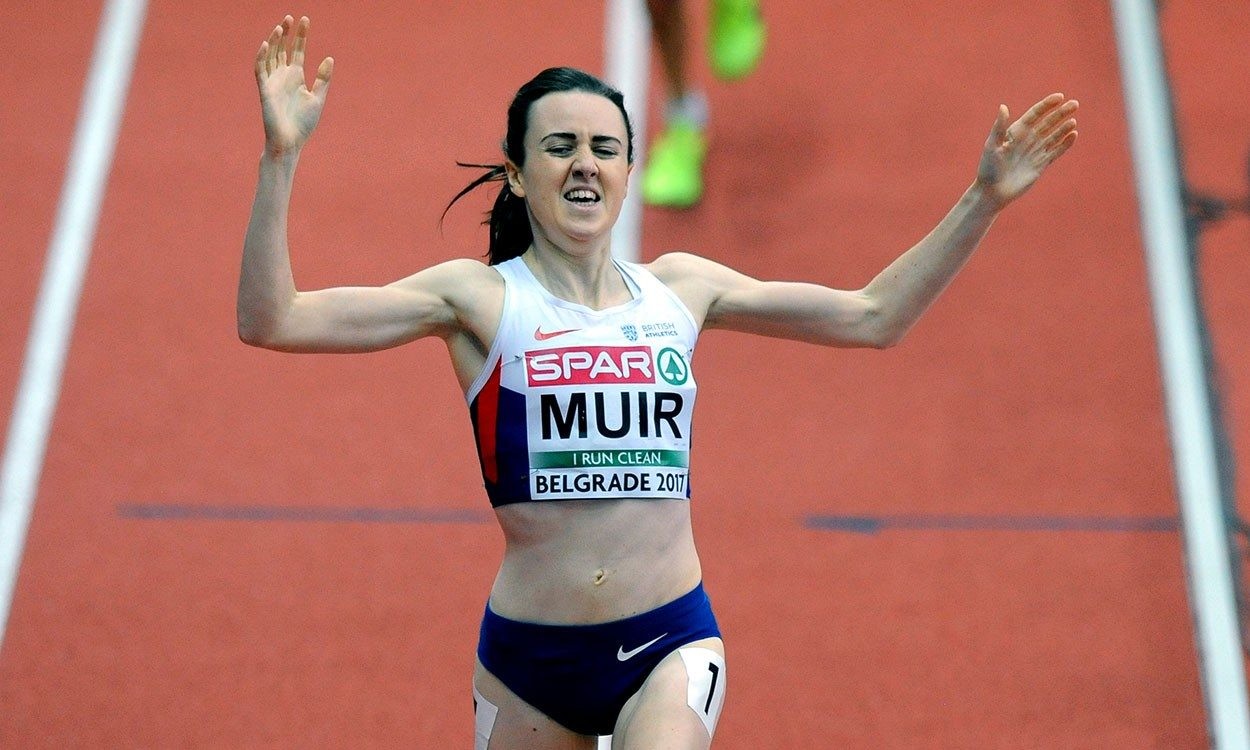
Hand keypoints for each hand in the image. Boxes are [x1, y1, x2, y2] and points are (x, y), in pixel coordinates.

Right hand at [254, 15, 332, 154]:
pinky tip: (267, 44)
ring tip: (280, 27)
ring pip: (271, 55)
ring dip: (274, 41)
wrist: (290, 141)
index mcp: (296, 77)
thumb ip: (323, 79)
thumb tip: (330, 58)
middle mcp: (283, 76)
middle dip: (286, 33)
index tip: (305, 20)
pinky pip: (260, 70)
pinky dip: (262, 57)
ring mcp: (273, 82)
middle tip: (290, 18)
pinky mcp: (265, 90)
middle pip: (283, 49)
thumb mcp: (318, 98)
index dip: (301, 36)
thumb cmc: (303, 124)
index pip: (297, 50)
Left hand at [976, 93, 1077, 207]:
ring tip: (1073, 121)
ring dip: (1064, 127)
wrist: (993, 191)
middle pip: (1048, 122)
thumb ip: (999, 127)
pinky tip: (1074, 134)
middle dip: (1061, 113)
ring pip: (1054, 136)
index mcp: (1016, 131)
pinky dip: (1065, 143)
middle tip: (1075, 104)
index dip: (1047, 105)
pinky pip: (1056, 151)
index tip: (1060, 97)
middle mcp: (1028, 139)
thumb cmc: (988, 168)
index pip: (1035, 114)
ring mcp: (1035, 151)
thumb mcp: (992, 145)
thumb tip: (1003, 106)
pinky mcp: (1041, 164)